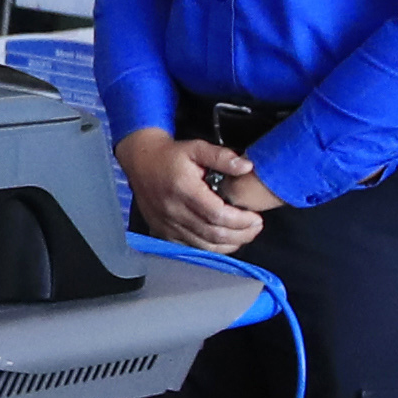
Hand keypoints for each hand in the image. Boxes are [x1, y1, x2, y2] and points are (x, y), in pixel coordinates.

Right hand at [116, 128, 269, 251]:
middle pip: (213, 234)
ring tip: (245, 235)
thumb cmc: (170, 155)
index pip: (218, 215)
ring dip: (229, 244)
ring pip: (204, 246)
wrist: (140, 162)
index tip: (256, 218)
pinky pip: (190, 248)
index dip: (241, 221)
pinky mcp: (163, 232)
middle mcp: (175, 211)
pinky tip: (224, 242)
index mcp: (185, 190)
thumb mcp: (197, 148)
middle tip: (256, 228)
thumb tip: (247, 166)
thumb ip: (222, 157)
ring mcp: (168, 224)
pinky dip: (210, 249)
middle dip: (241, 234)